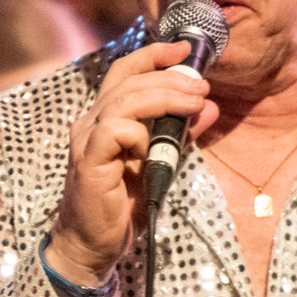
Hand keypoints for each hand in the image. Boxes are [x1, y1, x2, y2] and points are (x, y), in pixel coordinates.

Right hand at [48, 38, 215, 289]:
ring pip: (124, 99)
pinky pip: (117, 130)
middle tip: (202, 87)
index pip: (124, 71)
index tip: (185, 50)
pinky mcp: (90, 161)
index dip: (153, 54)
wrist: (92, 245)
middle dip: (170, 77)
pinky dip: (141, 134)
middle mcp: (90, 122)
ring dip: (164, 97)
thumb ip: (180, 134)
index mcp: (103, 117)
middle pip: (128, 79)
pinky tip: (153, 151)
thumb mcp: (160, 163)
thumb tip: (209, 107)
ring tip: (193, 104)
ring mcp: (87, 140)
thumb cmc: (122, 206)